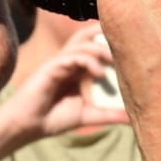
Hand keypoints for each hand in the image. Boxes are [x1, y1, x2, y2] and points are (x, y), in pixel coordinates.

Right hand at [1, 22, 128, 143]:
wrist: (27, 126)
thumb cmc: (53, 118)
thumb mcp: (87, 115)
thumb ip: (108, 114)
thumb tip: (133, 120)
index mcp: (77, 68)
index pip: (94, 45)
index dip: (109, 40)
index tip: (131, 45)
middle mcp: (68, 61)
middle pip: (86, 36)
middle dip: (104, 35)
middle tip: (124, 43)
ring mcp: (58, 62)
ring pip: (81, 44)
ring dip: (99, 49)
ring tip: (114, 60)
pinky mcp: (50, 68)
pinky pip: (70, 57)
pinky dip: (87, 61)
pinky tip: (99, 74)